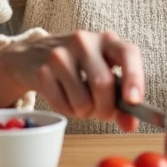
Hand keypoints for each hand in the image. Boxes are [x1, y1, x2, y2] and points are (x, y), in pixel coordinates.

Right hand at [0, 30, 144, 131]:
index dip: (134, 78)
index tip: (133, 102)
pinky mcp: (42, 70)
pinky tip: (64, 99)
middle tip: (101, 114)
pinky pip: (62, 105)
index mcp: (107, 40)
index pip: (128, 53)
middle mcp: (85, 41)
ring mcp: (61, 53)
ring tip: (80, 103)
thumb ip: (120, 102)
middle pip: (103, 84)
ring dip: (84, 113)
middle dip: (105, 109)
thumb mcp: (102, 77)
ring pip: (82, 100)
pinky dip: (67, 111)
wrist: (32, 56)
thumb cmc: (78, 69)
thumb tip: (131, 125)